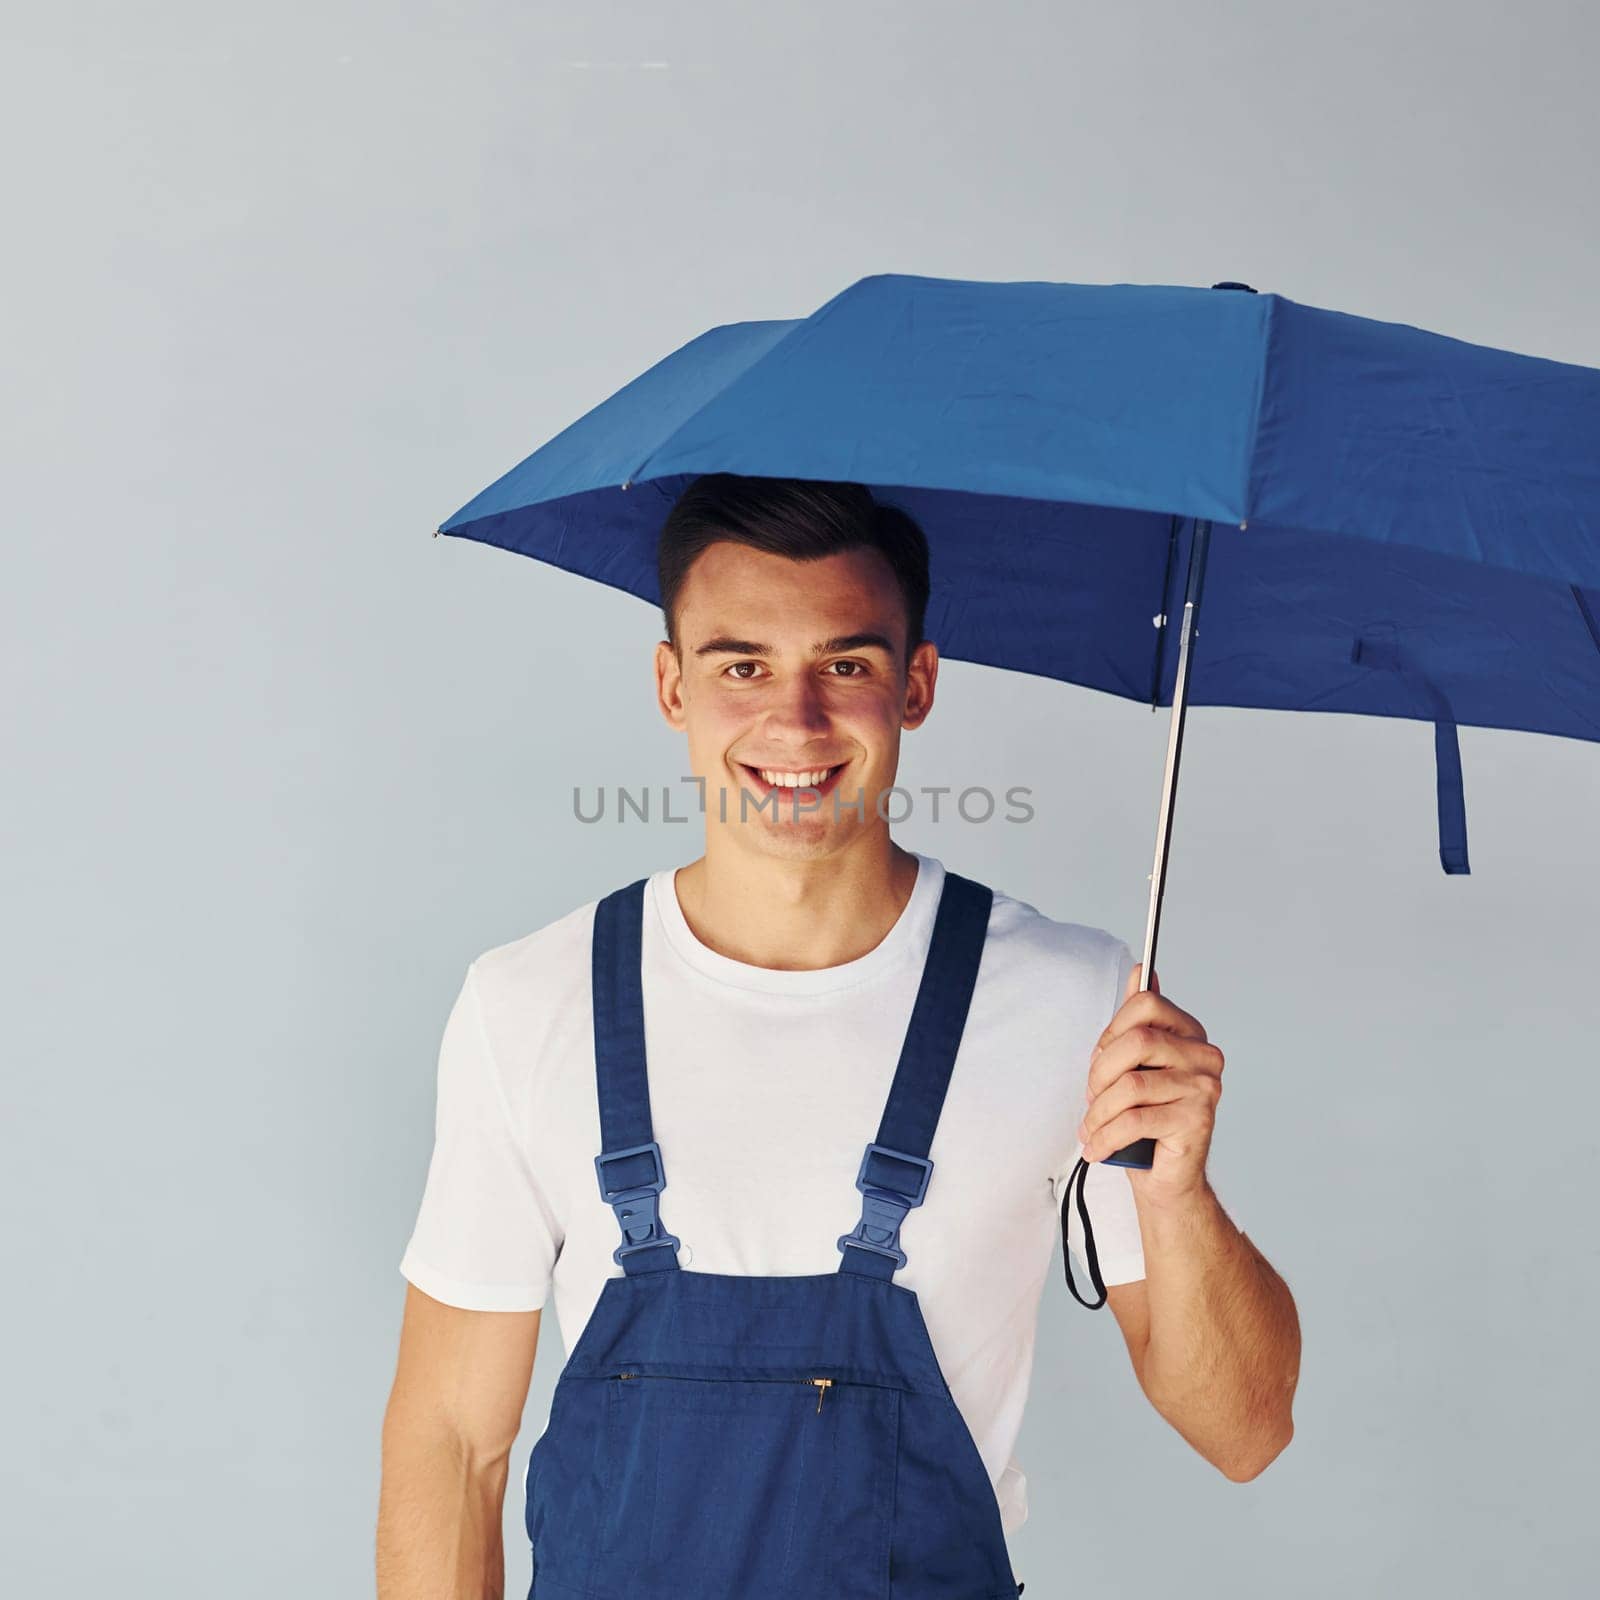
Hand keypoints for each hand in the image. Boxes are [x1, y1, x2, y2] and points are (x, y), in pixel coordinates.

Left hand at [1076, 962, 1223, 1207]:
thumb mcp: (1134, 1065)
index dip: (1110, 1032)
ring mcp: (1205, 1088)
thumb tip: (1141, 970)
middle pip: (1136, 1041)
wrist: (1166, 1178)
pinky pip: (1137, 1120)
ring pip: (1132, 1084)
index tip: (1099, 1062)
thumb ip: (1137, 1020)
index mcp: (1190, 1034)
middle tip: (1090, 1100)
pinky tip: (1097, 1148)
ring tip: (1091, 1130)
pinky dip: (1107, 1136)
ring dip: (1099, 1112)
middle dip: (1100, 1073)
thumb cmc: (1146, 1119)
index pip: (1146, 1004)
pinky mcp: (1197, 1120)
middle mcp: (1205, 1056)